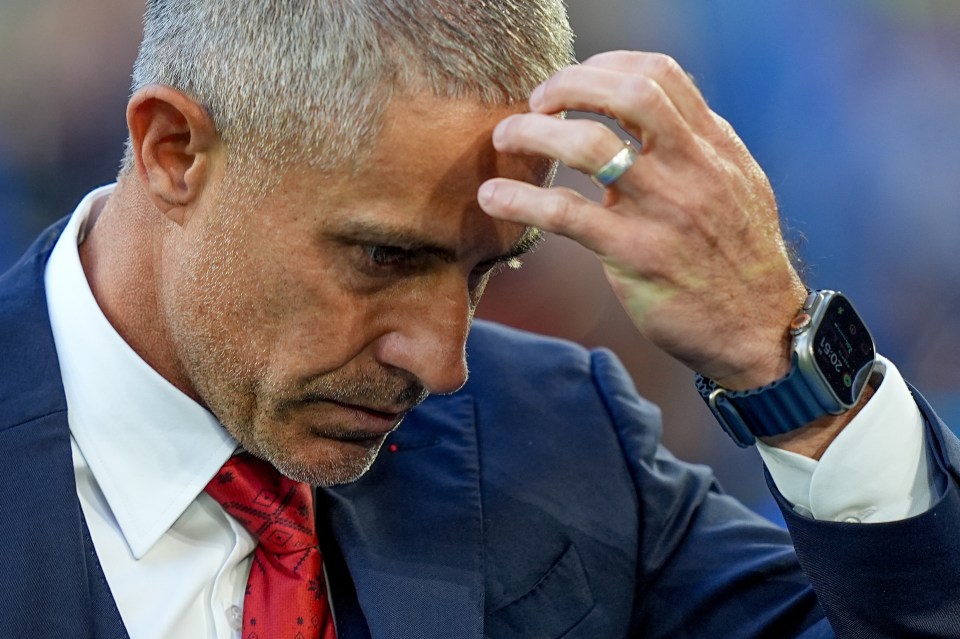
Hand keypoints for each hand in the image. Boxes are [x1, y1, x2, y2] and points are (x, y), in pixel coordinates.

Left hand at [479, 51, 806, 389]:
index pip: (659, 75)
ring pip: (588, 145)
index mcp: (715, 146)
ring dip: (532, 132)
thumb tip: (652, 116)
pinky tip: (492, 199)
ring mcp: (663, 210)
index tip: (574, 81)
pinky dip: (520, 200)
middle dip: (569, 84)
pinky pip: (565, 215)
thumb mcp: (736, 186)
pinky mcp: (635, 255)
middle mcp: (692, 168)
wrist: (760, 330)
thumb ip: (696, 148)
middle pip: (626, 92)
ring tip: (503, 138)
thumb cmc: (741, 258)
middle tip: (536, 102)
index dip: (606, 65)